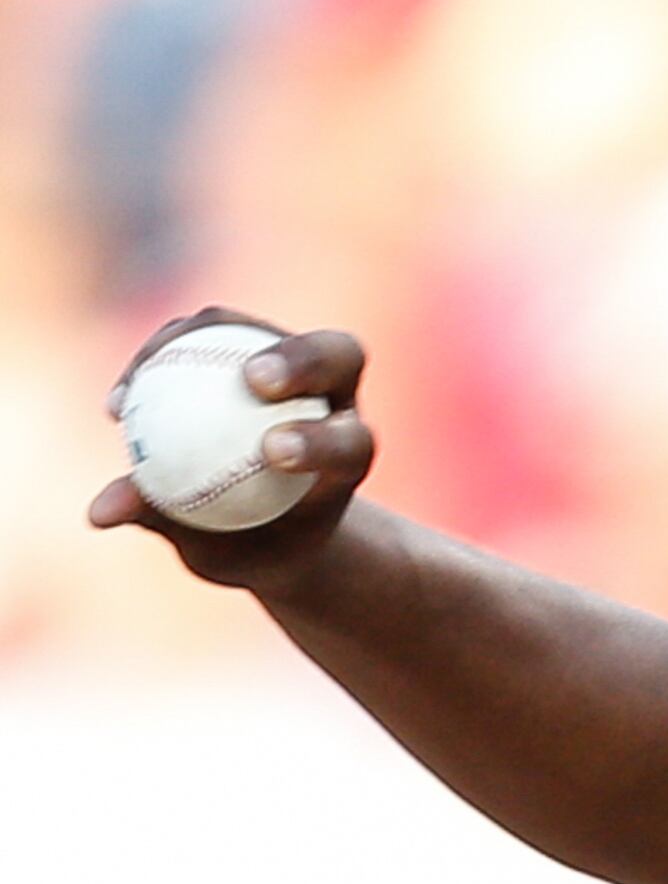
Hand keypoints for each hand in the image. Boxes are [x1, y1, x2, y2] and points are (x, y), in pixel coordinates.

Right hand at [87, 311, 377, 595]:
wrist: (266, 520)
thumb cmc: (252, 546)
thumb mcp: (221, 554)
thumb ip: (172, 524)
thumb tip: (100, 511)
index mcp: (351, 456)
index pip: (351, 441)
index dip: (320, 440)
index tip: (272, 453)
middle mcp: (334, 400)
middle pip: (337, 354)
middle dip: (300, 358)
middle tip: (251, 378)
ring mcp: (293, 365)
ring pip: (257, 330)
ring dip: (205, 336)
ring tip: (148, 375)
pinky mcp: (243, 343)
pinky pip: (201, 333)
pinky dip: (157, 355)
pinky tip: (119, 399)